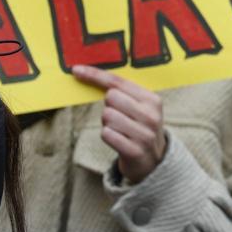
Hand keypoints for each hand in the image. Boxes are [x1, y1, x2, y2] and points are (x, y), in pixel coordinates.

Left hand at [72, 65, 166, 183]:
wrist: (154, 160)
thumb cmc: (140, 128)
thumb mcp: (141, 108)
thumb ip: (124, 93)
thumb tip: (90, 74)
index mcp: (152, 100)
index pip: (119, 82)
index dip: (96, 75)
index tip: (77, 70)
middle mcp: (151, 115)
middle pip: (111, 98)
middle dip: (108, 106)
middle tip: (119, 116)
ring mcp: (144, 133)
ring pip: (107, 116)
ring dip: (107, 123)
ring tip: (120, 130)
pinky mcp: (134, 150)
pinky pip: (106, 134)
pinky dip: (107, 136)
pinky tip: (119, 140)